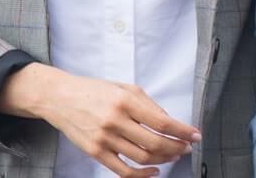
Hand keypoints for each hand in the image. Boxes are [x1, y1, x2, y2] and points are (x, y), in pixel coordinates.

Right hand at [0, 64, 199, 176]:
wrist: (60, 98)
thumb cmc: (95, 91)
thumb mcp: (125, 87)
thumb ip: (147, 103)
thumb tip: (169, 121)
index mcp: (126, 100)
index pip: (161, 121)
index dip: (182, 131)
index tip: (195, 135)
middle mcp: (115, 120)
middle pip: (154, 142)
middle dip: (176, 147)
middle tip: (186, 147)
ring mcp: (104, 139)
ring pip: (142, 157)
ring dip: (163, 159)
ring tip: (173, 155)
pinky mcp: (95, 153)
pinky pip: (123, 170)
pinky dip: (142, 175)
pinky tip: (154, 170)